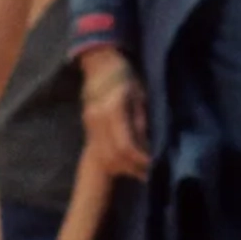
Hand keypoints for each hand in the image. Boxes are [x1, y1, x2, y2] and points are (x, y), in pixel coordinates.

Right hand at [80, 51, 150, 181]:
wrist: (100, 66)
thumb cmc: (126, 78)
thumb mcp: (140, 96)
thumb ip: (141, 121)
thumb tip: (147, 147)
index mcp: (112, 110)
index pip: (125, 145)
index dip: (140, 159)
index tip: (153, 164)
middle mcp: (97, 120)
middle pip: (112, 156)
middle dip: (132, 168)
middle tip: (149, 173)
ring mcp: (90, 125)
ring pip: (104, 158)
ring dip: (122, 168)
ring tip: (140, 170)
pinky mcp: (88, 129)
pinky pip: (99, 152)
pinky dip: (114, 162)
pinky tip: (127, 163)